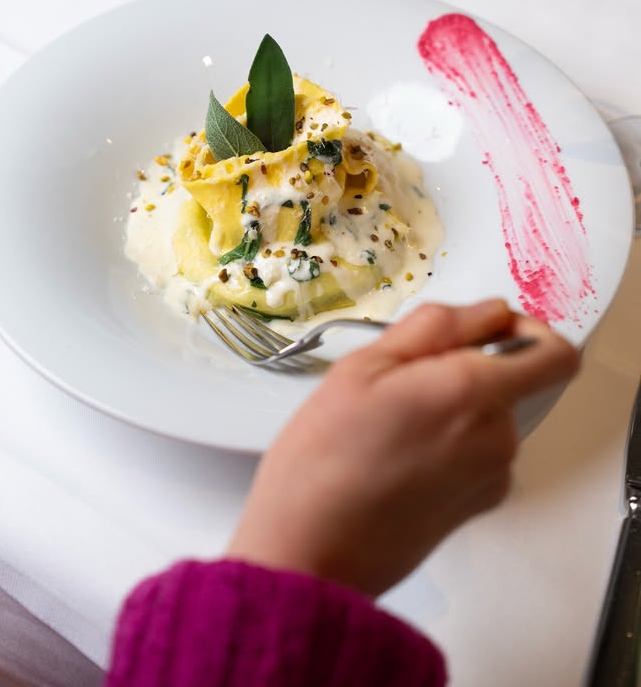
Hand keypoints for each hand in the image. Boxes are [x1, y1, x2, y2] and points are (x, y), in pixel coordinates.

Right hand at [227, 299, 578, 597]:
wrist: (310, 551)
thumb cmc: (323, 455)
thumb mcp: (363, 366)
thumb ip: (434, 326)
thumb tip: (488, 312)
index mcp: (472, 392)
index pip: (553, 354)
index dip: (528, 332)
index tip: (484, 331)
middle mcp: (497, 435)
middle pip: (508, 380)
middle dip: (463, 369)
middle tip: (396, 383)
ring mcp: (493, 476)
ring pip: (489, 415)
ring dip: (451, 407)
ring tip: (387, 425)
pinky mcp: (480, 505)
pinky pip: (479, 453)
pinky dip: (450, 443)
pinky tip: (398, 458)